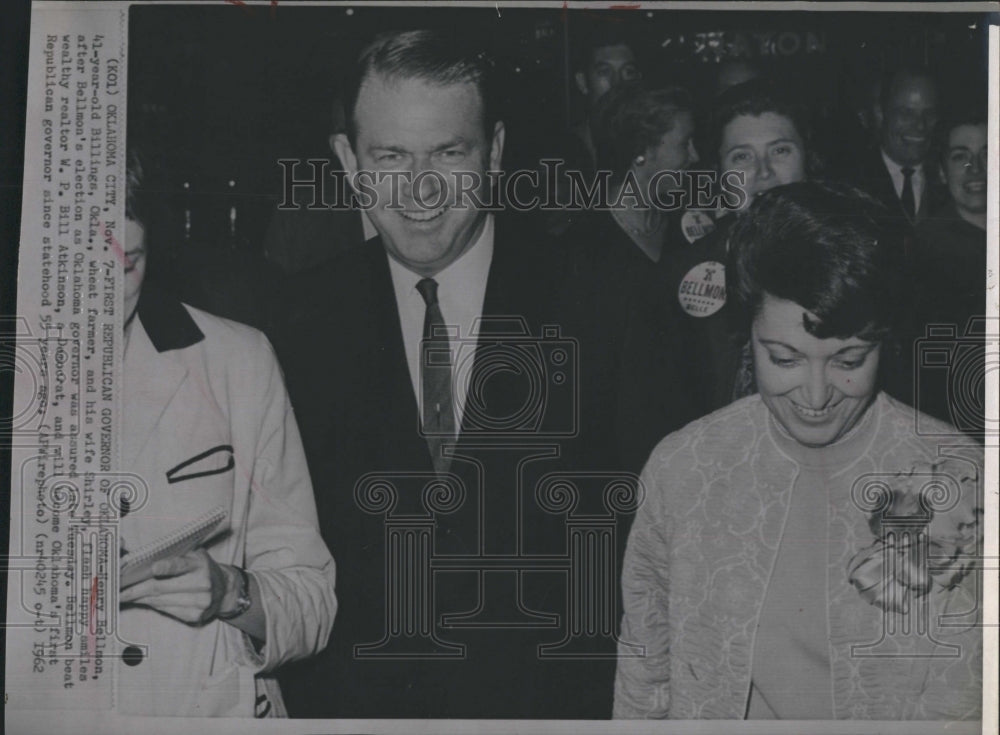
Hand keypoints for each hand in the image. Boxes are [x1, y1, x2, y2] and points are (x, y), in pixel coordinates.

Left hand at [120, 548, 236, 624]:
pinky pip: (166, 610)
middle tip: (118, 590)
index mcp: (200, 565)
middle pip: (161, 587)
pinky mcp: (194, 616)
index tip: (153, 568)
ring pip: (159, 601)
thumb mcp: (194, 556)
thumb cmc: (201, 569)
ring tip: (124, 596)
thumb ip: (173, 557)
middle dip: (136, 589)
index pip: (181, 565)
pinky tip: (142, 601)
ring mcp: (199, 602)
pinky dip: (151, 605)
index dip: (167, 567)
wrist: (224, 589)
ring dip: (139, 599)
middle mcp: (202, 584)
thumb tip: (140, 561)